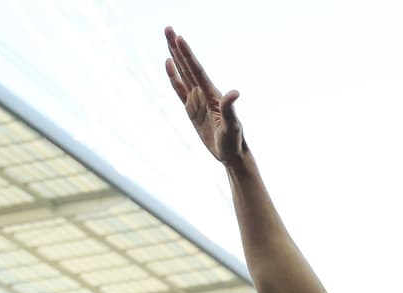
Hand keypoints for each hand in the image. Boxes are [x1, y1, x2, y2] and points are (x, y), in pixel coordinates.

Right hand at [164, 27, 245, 164]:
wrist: (231, 154)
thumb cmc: (234, 141)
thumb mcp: (231, 126)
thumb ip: (230, 109)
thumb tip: (235, 92)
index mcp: (212, 95)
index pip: (197, 70)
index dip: (187, 54)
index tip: (179, 38)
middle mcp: (204, 93)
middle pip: (188, 66)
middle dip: (178, 48)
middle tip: (168, 28)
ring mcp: (197, 100)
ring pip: (183, 73)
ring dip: (175, 57)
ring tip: (168, 39)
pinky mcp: (192, 109)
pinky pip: (180, 89)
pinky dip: (174, 76)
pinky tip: (169, 64)